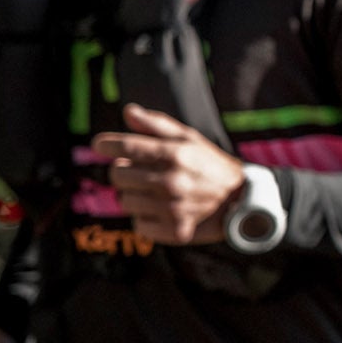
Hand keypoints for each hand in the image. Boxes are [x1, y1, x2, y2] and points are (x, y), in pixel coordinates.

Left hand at [90, 103, 242, 244]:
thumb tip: (128, 111)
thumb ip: (157, 125)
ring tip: (151, 192)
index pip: (125, 146)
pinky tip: (160, 210)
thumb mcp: (189, 139)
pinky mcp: (173, 231)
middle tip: (139, 171)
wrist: (241, 200)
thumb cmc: (209, 164)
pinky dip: (145, 218)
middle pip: (117, 175)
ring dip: (133, 195)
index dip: (106, 144)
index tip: (100, 144)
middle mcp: (172, 181)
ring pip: (124, 201)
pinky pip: (138, 224)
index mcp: (175, 154)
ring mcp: (172, 208)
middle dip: (123, 171)